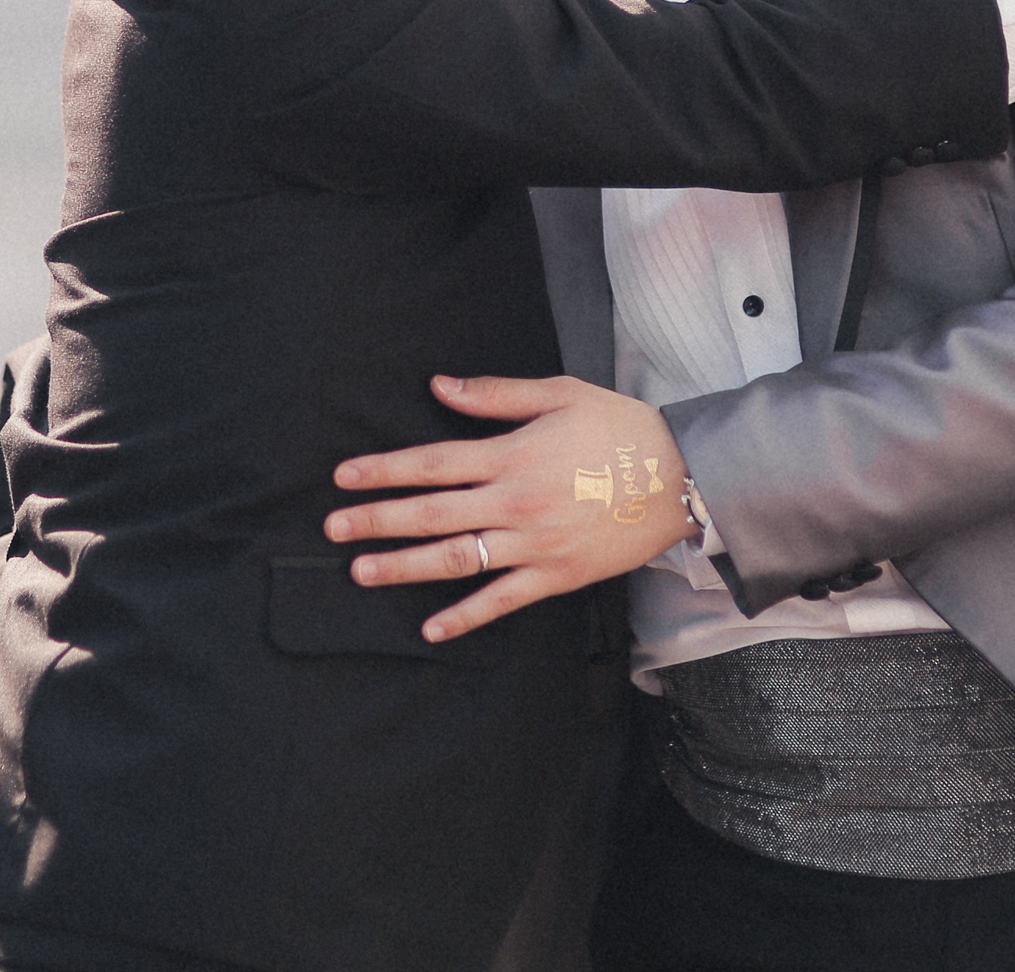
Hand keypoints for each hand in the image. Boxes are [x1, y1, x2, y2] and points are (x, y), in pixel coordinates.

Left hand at [327, 374, 695, 641]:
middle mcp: (514, 503)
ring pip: (456, 559)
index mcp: (511, 456)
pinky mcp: (556, 575)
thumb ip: (495, 395)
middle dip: (376, 520)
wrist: (683, 477)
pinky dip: (466, 617)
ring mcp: (534, 544)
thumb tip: (438, 387)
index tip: (343, 477)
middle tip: (331, 528)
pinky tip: (431, 628)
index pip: (431, 463)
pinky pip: (502, 600)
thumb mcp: (559, 394)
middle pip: (431, 514)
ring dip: (404, 567)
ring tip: (360, 572)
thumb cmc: (620, 429)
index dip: (383, 470)